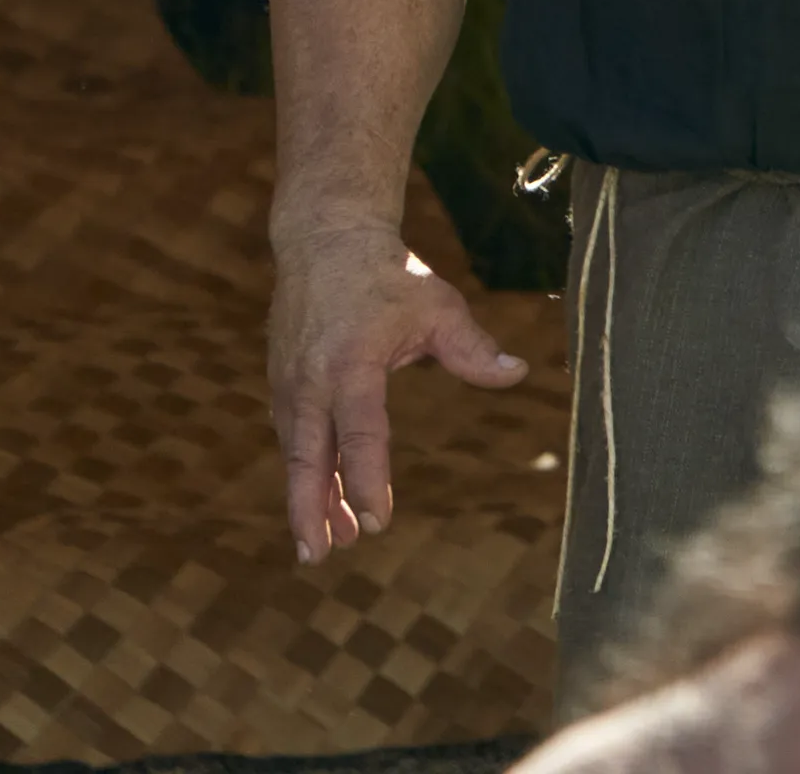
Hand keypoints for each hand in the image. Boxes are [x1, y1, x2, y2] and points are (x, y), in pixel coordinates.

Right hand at [268, 222, 525, 561]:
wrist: (325, 242)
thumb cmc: (388, 277)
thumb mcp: (437, 307)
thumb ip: (472, 348)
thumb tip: (518, 373)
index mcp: (350, 364)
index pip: (360, 432)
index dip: (367, 479)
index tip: (379, 521)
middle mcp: (310, 381)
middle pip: (307, 457)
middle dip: (311, 510)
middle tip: (320, 557)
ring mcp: (289, 385)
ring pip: (297, 454)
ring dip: (309, 500)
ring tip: (325, 546)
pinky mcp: (282, 385)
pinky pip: (294, 439)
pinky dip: (305, 473)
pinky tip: (321, 505)